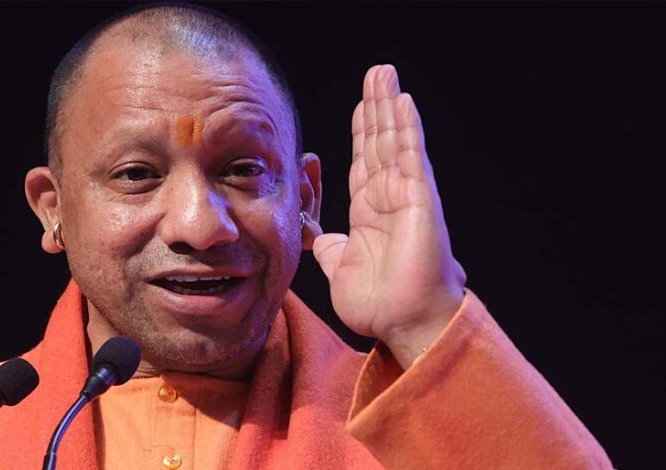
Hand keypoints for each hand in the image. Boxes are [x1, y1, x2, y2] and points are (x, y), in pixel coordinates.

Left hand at [313, 65, 465, 365]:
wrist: (402, 323)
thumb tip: (318, 237)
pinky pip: (411, 157)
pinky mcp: (419, 200)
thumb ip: (329, 248)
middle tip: (375, 74)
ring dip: (388, 106)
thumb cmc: (378, 303)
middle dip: (375, 107)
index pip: (363, 161)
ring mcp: (406, 196)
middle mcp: (389, 198)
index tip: (360, 106)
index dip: (362, 132)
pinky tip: (402, 101)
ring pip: (394, 141)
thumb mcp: (339, 267)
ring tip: (384, 74)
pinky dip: (406, 128)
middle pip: (379, 142)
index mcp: (369, 212)